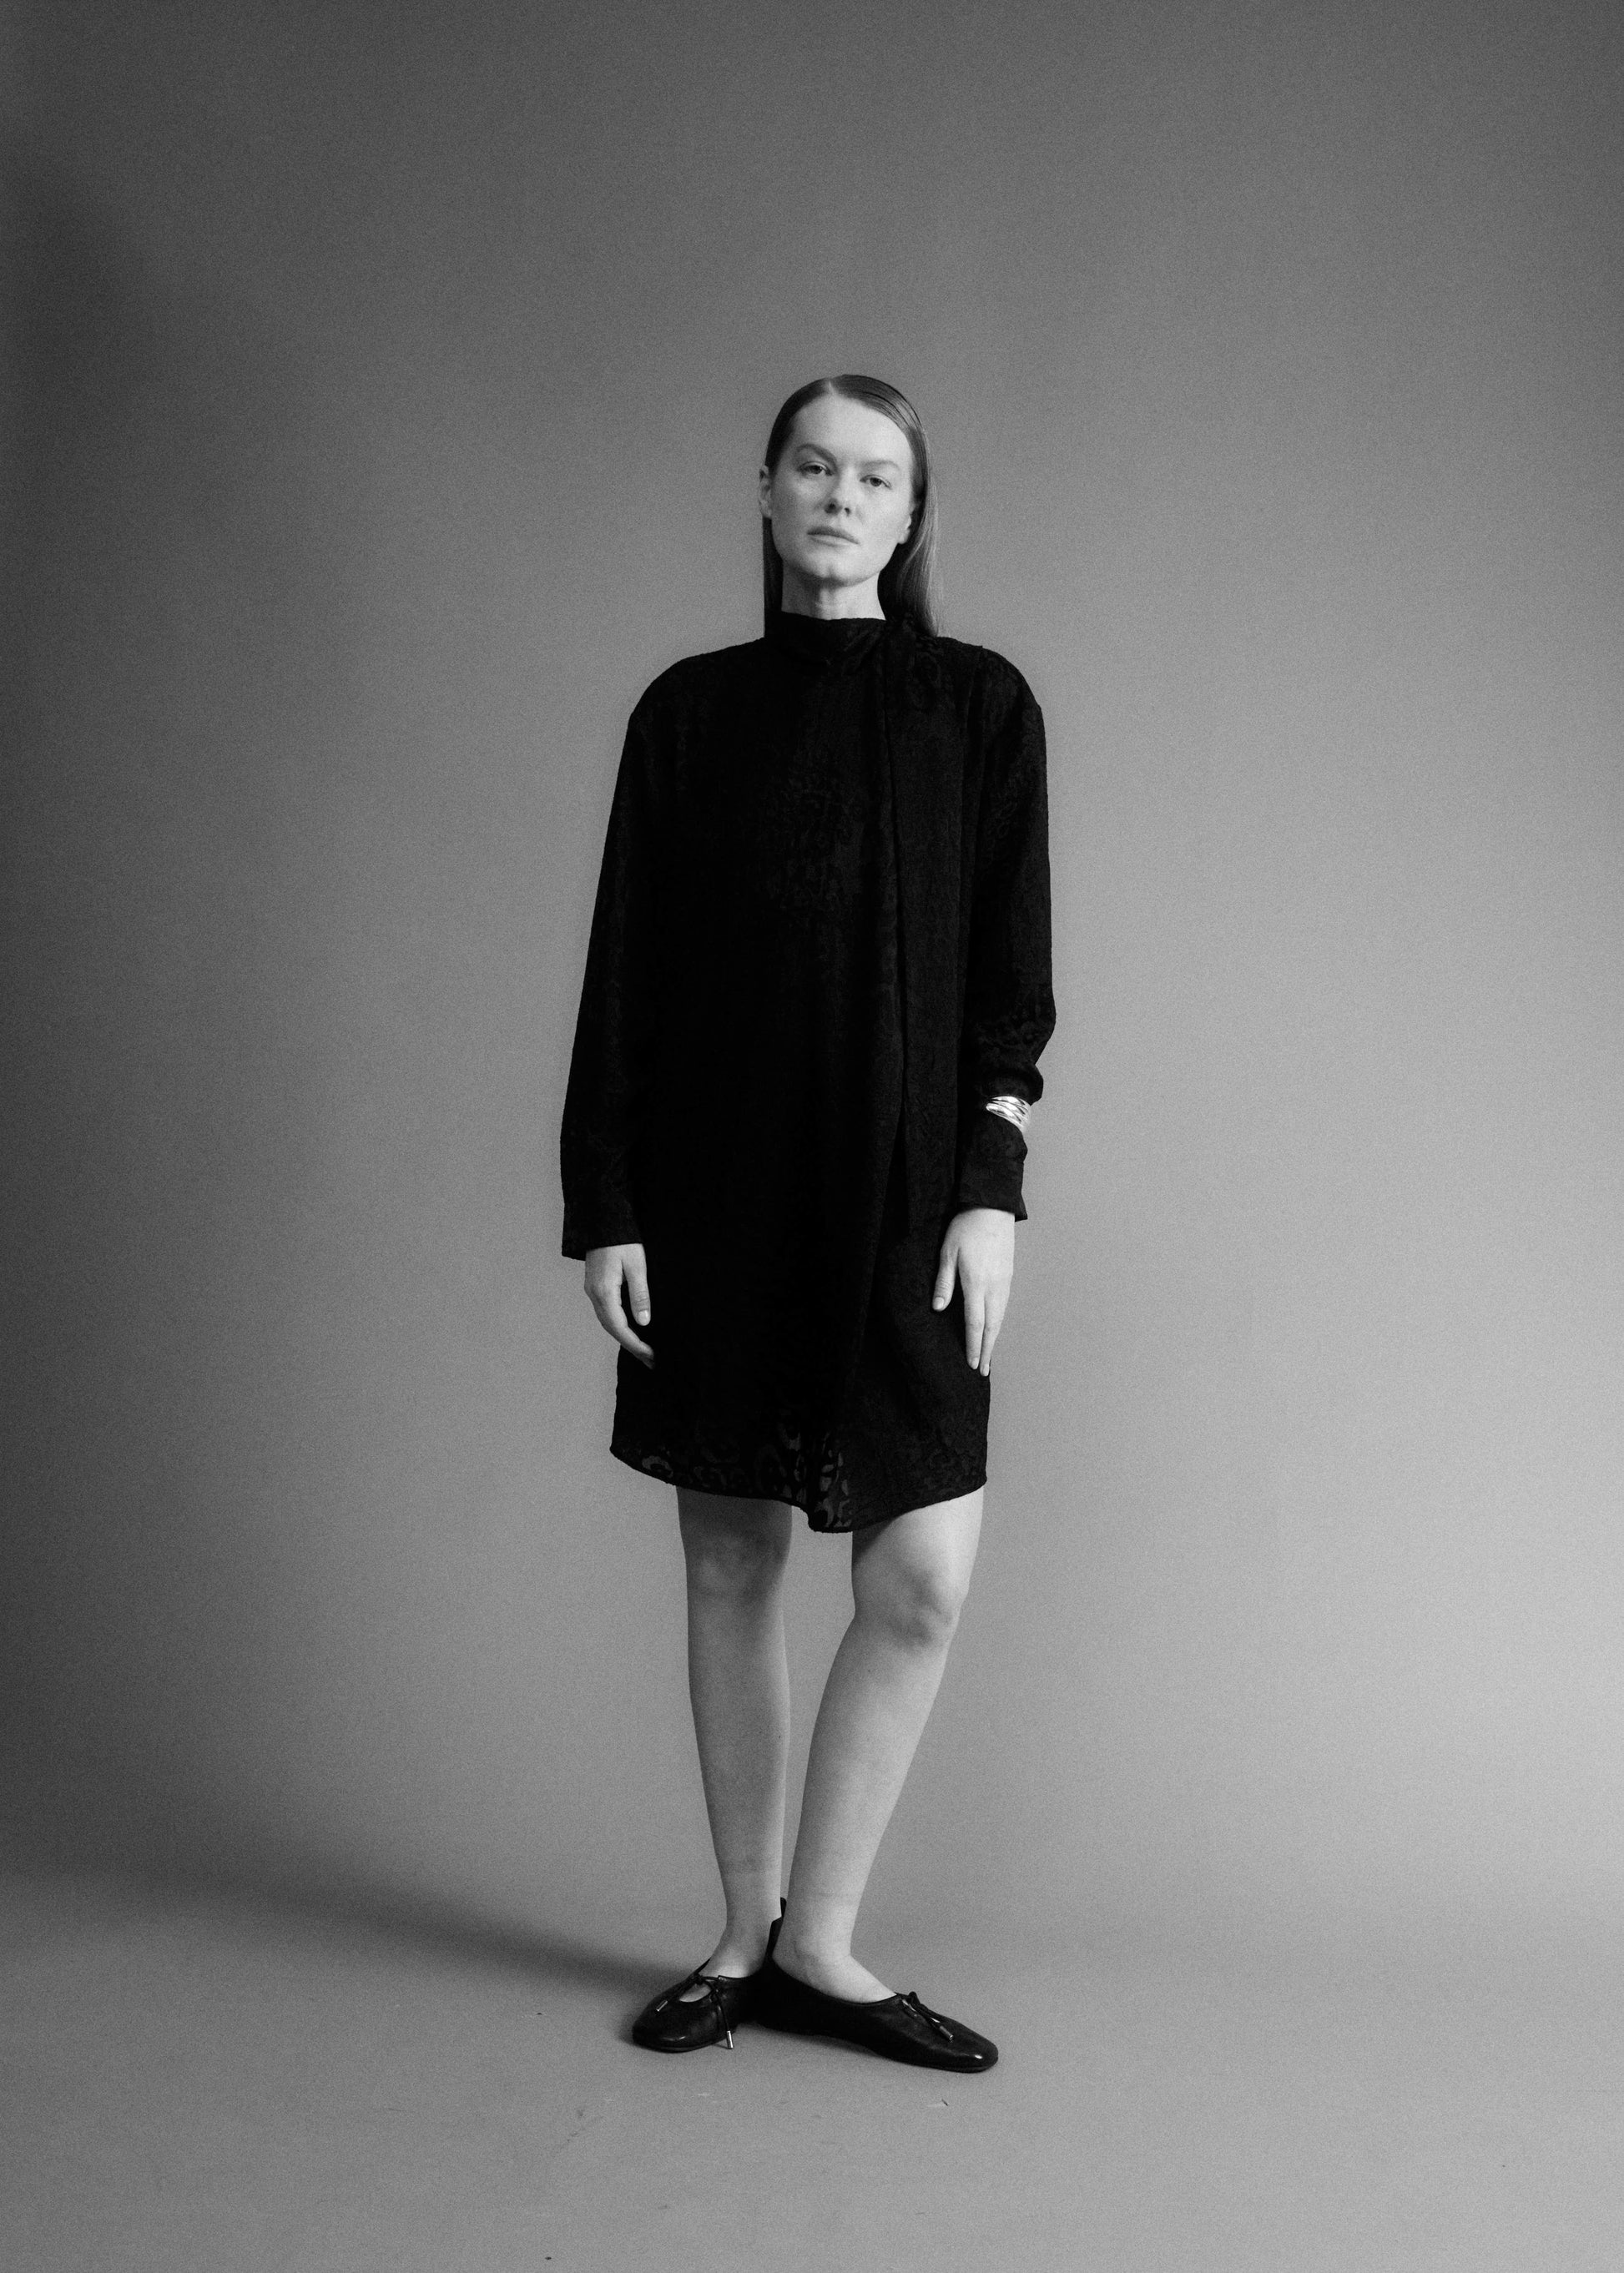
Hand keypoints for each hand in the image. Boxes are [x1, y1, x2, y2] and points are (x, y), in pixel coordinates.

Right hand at [584, 1242, 654, 1367]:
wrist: (602, 1220)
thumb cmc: (622, 1240)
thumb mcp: (637, 1266)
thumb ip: (639, 1295)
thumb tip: (643, 1323)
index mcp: (604, 1292)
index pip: (620, 1328)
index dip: (635, 1345)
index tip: (650, 1356)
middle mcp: (594, 1294)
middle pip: (612, 1329)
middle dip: (631, 1346)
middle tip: (650, 1361)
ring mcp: (592, 1290)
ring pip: (607, 1322)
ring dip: (624, 1337)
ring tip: (642, 1350)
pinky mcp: (595, 1285)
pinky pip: (606, 1312)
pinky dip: (618, 1325)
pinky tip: (630, 1329)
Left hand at [932, 1208, 1014, 1374]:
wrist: (993, 1208)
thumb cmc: (965, 1228)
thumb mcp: (947, 1252)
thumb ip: (943, 1282)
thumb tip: (938, 1308)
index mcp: (976, 1282)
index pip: (974, 1322)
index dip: (973, 1345)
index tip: (972, 1363)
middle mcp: (994, 1286)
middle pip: (991, 1326)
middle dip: (987, 1350)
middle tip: (983, 1371)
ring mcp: (1004, 1282)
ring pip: (1000, 1318)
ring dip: (994, 1339)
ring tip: (989, 1357)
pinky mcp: (1008, 1276)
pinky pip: (1004, 1306)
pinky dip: (999, 1323)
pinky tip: (994, 1329)